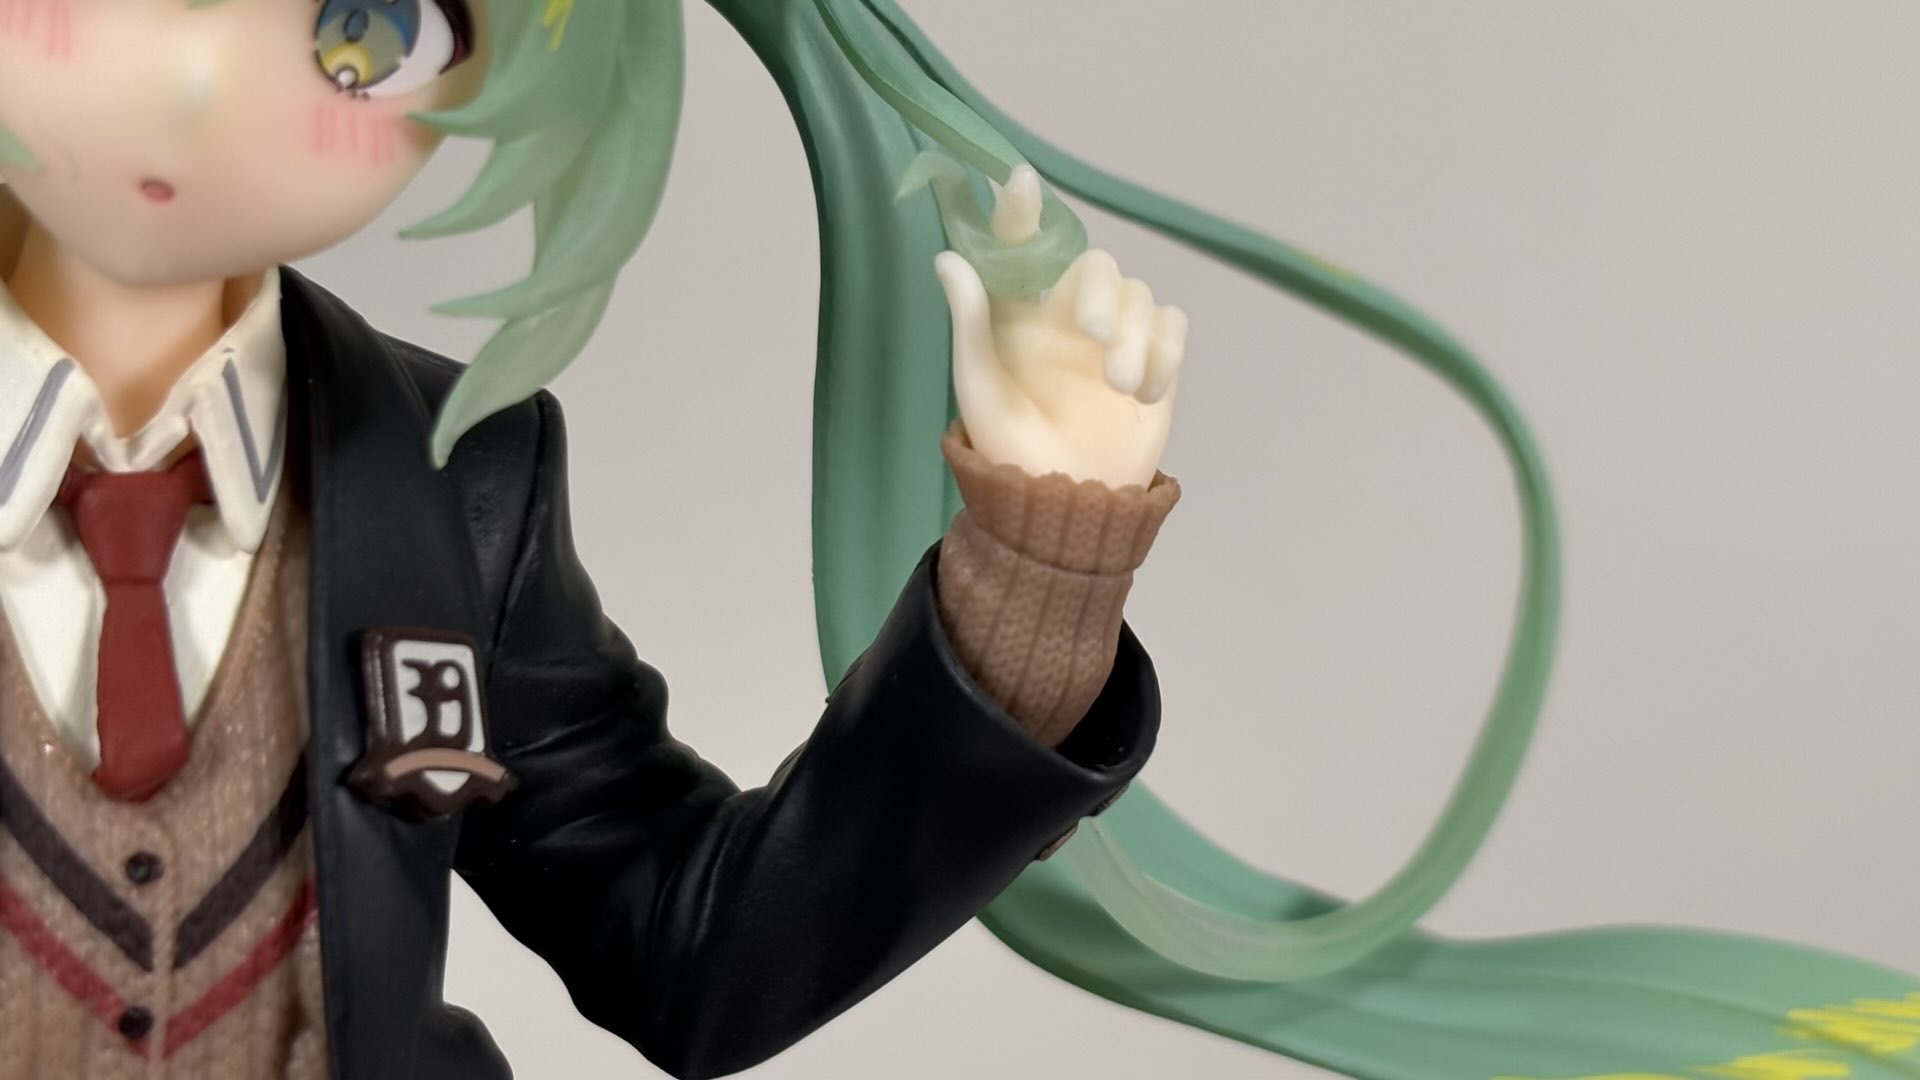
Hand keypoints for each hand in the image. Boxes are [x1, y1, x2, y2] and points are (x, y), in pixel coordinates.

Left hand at [935, 167, 1187, 489]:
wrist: (1069, 509)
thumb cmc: (1013, 454)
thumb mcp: (982, 392)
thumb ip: (972, 324)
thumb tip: (947, 258)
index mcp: (1021, 320)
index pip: (1021, 251)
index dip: (1019, 214)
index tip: (1019, 182)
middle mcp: (1068, 320)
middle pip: (1099, 267)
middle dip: (1104, 296)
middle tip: (1098, 339)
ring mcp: (1115, 340)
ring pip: (1140, 296)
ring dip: (1136, 338)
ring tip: (1122, 387)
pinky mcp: (1155, 362)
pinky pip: (1171, 326)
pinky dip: (1165, 352)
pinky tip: (1147, 394)